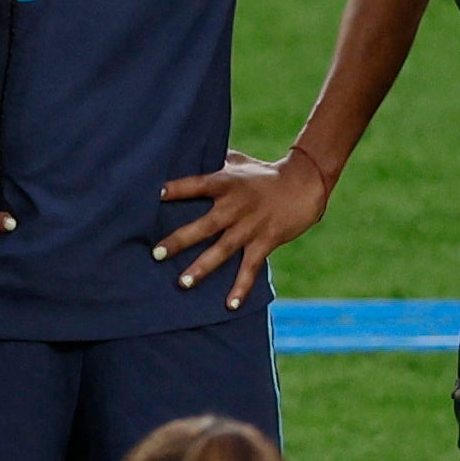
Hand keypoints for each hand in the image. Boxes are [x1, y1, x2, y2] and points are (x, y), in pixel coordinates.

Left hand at [154, 151, 330, 302]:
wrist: (304, 184)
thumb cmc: (264, 173)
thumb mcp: (238, 162)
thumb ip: (213, 163)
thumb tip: (187, 155)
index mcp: (226, 183)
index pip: (197, 185)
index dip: (177, 189)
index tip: (155, 195)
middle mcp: (235, 206)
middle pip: (205, 225)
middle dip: (181, 240)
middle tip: (157, 253)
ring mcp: (250, 226)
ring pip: (223, 249)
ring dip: (202, 267)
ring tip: (183, 283)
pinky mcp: (266, 241)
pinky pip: (250, 268)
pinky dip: (241, 287)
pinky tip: (229, 305)